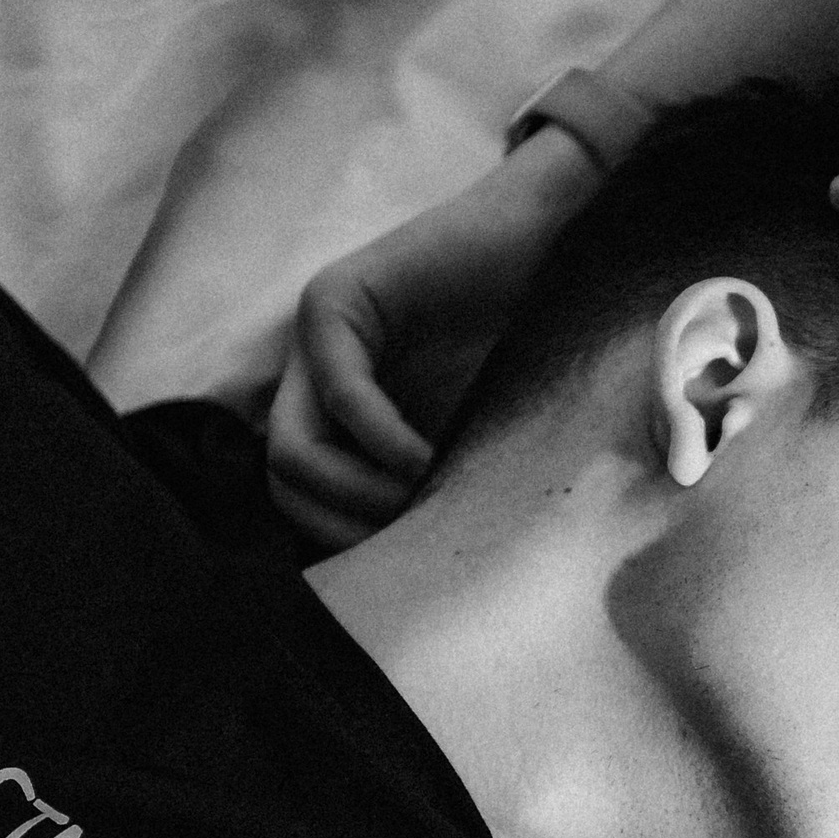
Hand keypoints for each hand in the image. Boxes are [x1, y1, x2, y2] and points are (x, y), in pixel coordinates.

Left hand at [265, 126, 600, 549]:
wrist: (556, 246)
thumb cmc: (534, 350)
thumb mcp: (473, 444)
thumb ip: (428, 493)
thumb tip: (398, 591)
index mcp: (336, 417)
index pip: (300, 505)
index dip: (346, 545)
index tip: (406, 566)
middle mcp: (309, 379)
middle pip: (282, 487)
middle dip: (345, 529)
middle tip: (410, 541)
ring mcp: (313, 339)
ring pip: (289, 452)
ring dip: (359, 495)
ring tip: (422, 498)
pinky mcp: (334, 301)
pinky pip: (341, 395)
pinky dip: (382, 441)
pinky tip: (427, 459)